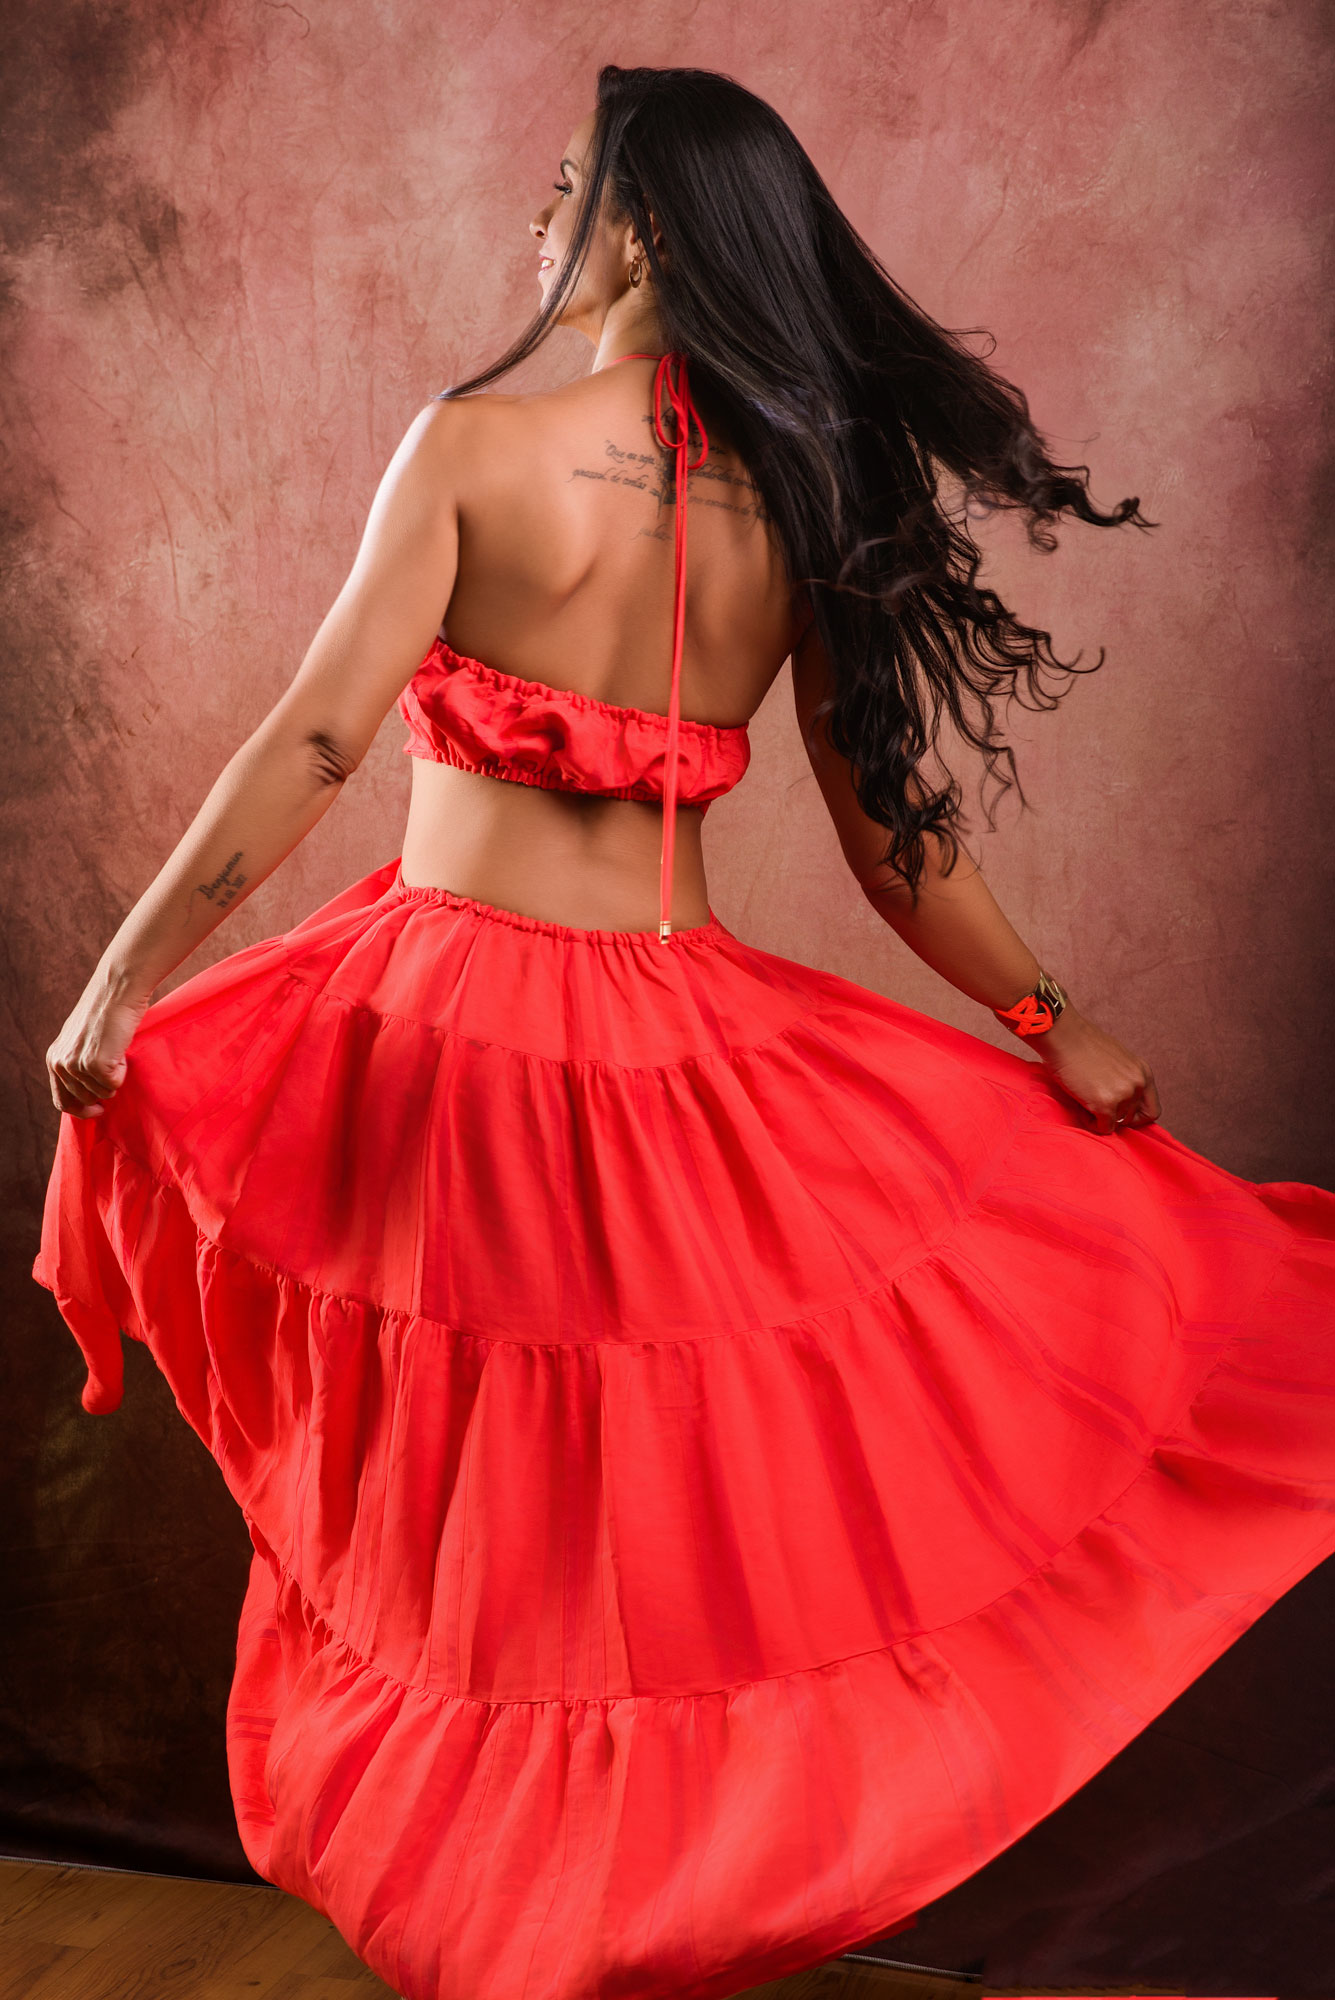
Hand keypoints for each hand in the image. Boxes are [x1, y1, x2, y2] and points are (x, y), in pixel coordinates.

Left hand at [46, 967, 151, 1118]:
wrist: (117, 991)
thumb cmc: (106, 1012)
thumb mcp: (80, 1040)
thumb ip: (77, 1063)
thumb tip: (89, 1094)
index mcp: (54, 1059)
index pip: (62, 1100)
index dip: (81, 1110)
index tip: (98, 1110)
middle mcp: (61, 1064)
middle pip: (85, 1099)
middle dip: (103, 1089)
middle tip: (114, 1066)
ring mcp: (77, 1065)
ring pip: (103, 1093)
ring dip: (115, 1076)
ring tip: (116, 1050)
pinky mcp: (96, 1065)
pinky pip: (115, 1084)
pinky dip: (124, 1070)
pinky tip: (121, 1049)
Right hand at [1028, 1002, 1161, 1134]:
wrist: (1064, 1036)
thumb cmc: (1083, 1044)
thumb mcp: (1117, 1059)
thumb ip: (1125, 1079)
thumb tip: (1121, 1100)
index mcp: (1143, 1073)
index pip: (1152, 1110)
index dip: (1135, 1117)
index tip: (1120, 1114)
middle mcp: (1137, 1084)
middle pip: (1132, 1119)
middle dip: (1115, 1115)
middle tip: (1097, 1104)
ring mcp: (1123, 1095)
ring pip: (1116, 1123)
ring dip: (1100, 1117)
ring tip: (1085, 1099)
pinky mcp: (1105, 1104)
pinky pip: (1103, 1128)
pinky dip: (1091, 1122)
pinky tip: (1081, 1106)